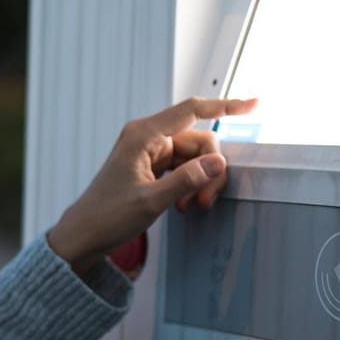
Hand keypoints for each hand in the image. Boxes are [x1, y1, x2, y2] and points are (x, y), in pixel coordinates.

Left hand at [46, 96, 258, 270]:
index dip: (226, 106)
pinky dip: (190, 184)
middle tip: (205, 201)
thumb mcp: (151, 201)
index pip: (192, 110)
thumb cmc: (108, 216)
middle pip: (199, 140)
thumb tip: (218, 162)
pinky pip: (183, 167)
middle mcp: (147, 136)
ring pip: (195, 156)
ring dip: (200, 180)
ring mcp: (150, 151)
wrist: (84, 234)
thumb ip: (187, 180)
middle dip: (210, 169)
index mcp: (143, 134)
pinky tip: (183, 205)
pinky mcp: (151, 165)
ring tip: (191, 207)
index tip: (255, 104)